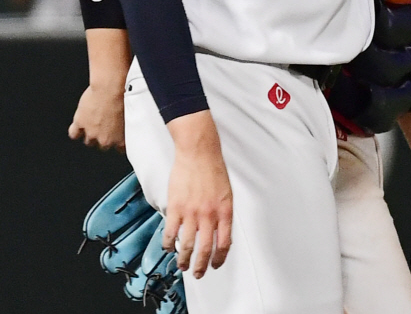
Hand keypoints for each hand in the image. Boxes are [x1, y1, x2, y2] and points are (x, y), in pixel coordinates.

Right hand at [68, 83, 125, 150]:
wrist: (111, 88)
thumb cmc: (125, 98)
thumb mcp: (132, 114)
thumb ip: (128, 125)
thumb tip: (128, 125)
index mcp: (120, 139)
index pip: (119, 149)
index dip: (117, 142)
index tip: (118, 137)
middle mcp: (105, 139)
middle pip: (102, 146)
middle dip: (103, 137)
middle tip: (106, 127)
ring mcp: (92, 132)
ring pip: (89, 141)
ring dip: (91, 134)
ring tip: (94, 124)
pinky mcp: (80, 123)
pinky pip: (74, 134)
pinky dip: (76, 131)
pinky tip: (79, 127)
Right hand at [164, 112, 232, 278]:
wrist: (199, 151)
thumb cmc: (213, 169)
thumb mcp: (226, 192)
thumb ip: (223, 213)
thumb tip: (219, 232)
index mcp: (224, 211)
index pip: (224, 243)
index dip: (219, 258)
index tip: (215, 265)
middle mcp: (209, 215)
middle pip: (205, 250)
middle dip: (201, 266)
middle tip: (197, 273)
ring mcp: (191, 212)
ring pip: (187, 246)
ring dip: (184, 260)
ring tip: (182, 265)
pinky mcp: (176, 207)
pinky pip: (170, 233)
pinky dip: (169, 245)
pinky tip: (169, 247)